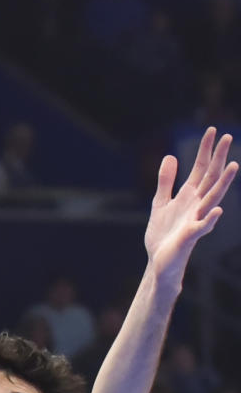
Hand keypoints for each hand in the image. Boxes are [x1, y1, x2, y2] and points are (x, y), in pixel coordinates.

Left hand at [144, 128, 237, 287]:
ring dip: (223, 183)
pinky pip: (202, 228)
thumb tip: (170, 156)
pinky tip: (218, 211)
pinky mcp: (190, 237)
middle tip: (227, 136)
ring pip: (213, 199)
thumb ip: (166, 182)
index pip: (200, 168)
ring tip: (233, 165)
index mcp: (189, 196)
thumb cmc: (163, 235)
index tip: (212, 130)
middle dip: (218, 158)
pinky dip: (210, 220)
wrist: (158, 263)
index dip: (206, 150)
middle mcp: (196, 205)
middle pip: (210, 178)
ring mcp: (195, 220)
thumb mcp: (160, 203)